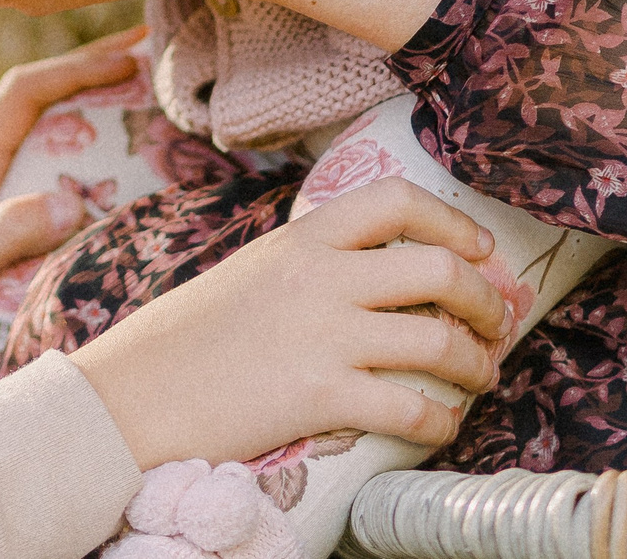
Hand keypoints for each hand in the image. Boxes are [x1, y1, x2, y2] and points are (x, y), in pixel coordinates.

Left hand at [0, 26, 146, 368]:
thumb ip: (3, 234)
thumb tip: (71, 202)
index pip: (23, 92)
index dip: (75, 68)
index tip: (126, 60)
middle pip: (38, 94)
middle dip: (91, 65)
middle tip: (150, 47)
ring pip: (44, 123)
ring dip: (90, 98)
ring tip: (145, 85)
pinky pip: (44, 156)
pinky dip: (83, 140)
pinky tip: (114, 149)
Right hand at [69, 178, 508, 468]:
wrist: (130, 394)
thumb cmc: (185, 340)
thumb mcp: (251, 273)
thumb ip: (310, 266)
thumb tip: (370, 277)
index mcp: (302, 238)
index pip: (399, 200)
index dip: (455, 223)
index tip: (480, 251)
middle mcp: (321, 276)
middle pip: (438, 267)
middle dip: (485, 299)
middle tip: (497, 323)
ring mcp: (323, 335)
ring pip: (439, 339)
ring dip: (478, 363)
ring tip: (481, 377)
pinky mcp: (319, 397)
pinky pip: (411, 408)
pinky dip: (442, 422)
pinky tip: (440, 427)